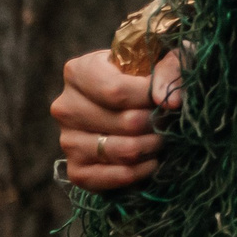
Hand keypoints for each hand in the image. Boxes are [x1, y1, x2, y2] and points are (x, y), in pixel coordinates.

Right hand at [52, 48, 183, 191]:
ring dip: (149, 147)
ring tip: (162, 139)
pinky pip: (105, 179)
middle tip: (169, 121)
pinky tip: (151, 162)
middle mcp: (66, 106)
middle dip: (155, 124)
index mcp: (79, 72)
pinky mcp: (75, 169)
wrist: (142, 106)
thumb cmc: (154, 73)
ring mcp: (67, 140)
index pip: (116, 91)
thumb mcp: (168, 57)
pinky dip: (135, 173)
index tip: (170, 100)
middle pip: (122, 122)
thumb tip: (168, 100)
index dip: (150, 98)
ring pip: (117, 151)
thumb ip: (170, 69)